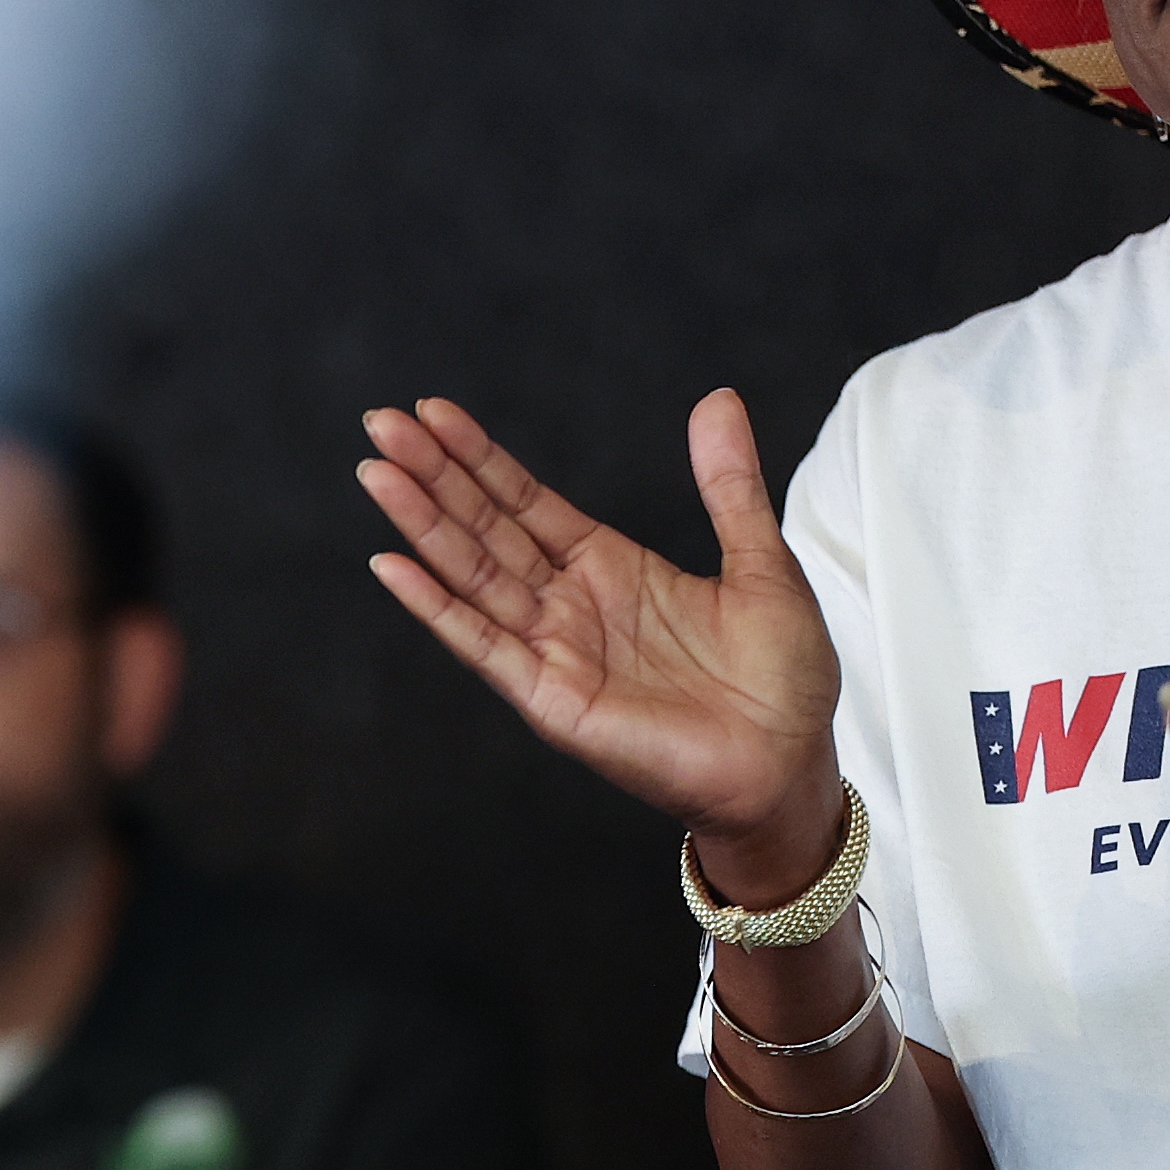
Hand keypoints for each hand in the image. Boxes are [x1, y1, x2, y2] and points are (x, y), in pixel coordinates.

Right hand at [362, 390, 850, 891]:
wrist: (790, 768)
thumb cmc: (781, 681)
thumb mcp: (761, 562)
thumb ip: (728, 484)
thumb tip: (718, 400)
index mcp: (610, 567)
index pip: (525, 501)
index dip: (478, 457)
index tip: (434, 412)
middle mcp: (570, 605)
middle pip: (484, 528)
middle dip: (433, 475)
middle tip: (382, 423)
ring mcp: (555, 650)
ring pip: (473, 575)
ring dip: (422, 525)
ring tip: (378, 474)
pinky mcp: (552, 699)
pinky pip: (484, 646)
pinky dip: (438, 608)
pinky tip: (395, 568)